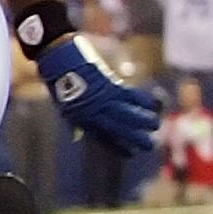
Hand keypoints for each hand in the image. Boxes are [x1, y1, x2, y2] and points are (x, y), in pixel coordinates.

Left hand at [38, 35, 159, 158]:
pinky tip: (153, 106)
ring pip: (128, 114)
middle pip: (119, 129)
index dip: (118, 146)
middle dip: (136, 139)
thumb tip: (78, 136)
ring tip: (155, 126)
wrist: (57, 60)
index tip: (131, 154)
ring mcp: (101, 99)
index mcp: (81, 119)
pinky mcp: (108, 85)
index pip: (103, 138)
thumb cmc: (60, 82)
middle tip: (150, 146)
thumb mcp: (64, 107)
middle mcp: (92, 112)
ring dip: (144, 121)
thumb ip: (75, 122)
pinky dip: (142, 101)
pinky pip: (130, 96)